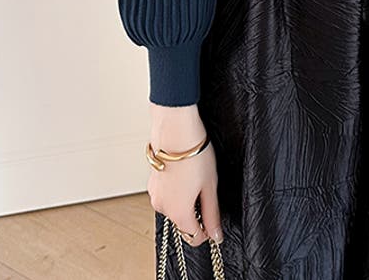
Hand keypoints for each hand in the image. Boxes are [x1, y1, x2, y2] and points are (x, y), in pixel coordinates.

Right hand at [146, 103, 223, 246]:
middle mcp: (163, 208)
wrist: (176, 131)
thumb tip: (216, 235)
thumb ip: (212, 214)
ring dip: (185, 201)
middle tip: (207, 190)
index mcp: (179, 213)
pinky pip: (166, 195)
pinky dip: (176, 190)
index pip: (194, 237)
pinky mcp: (152, 183)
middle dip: (196, 213)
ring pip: (174, 208)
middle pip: (183, 222)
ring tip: (196, 178)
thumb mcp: (210, 186)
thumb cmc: (194, 156)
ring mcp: (154, 195)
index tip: (214, 220)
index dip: (207, 231)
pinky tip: (184, 174)